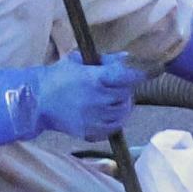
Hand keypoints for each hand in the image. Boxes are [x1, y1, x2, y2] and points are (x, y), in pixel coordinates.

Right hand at [0, 54, 138, 147]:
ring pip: (123, 111)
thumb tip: (129, 59)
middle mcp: (96, 100)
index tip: (156, 68)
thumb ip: (106, 60)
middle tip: (114, 83)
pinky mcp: (89, 132)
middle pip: (126, 93)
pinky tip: (105, 111)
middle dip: (125, 87)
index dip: (144, 72)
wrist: (35, 102)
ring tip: (109, 98)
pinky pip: (113, 127)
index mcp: (94, 79)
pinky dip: (115, 119)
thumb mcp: (79, 61)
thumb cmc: (57, 77)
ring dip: (121, 103)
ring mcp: (93, 118)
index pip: (127, 76)